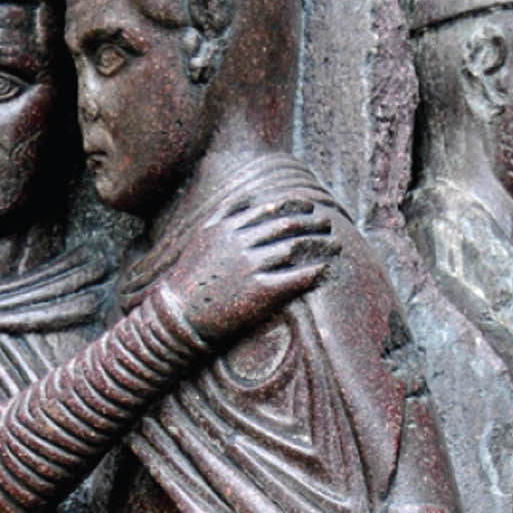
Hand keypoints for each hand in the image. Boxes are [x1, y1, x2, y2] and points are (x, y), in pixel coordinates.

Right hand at [165, 194, 333, 346]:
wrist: (178, 314)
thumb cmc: (190, 277)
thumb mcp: (202, 236)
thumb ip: (225, 214)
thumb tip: (250, 198)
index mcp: (229, 227)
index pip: (270, 208)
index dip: (295, 206)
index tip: (310, 207)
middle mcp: (241, 242)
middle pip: (286, 225)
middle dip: (312, 221)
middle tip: (328, 223)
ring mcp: (250, 267)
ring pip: (293, 247)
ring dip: (317, 243)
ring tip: (335, 244)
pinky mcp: (258, 293)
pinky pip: (292, 279)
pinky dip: (311, 272)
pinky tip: (324, 270)